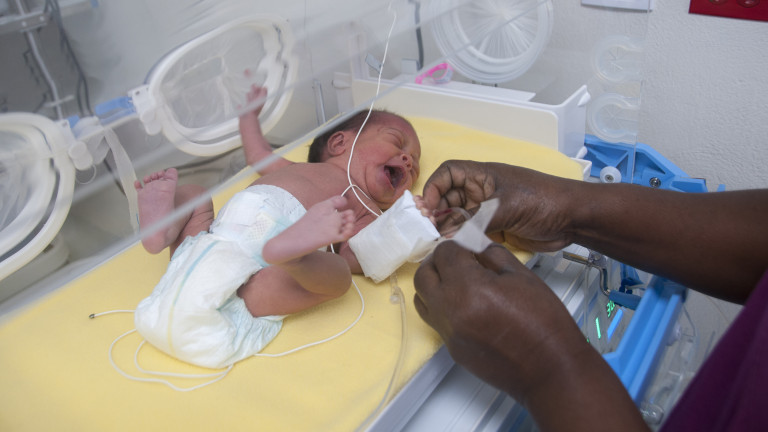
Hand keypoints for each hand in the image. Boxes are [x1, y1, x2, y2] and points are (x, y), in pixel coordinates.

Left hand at [414, 241, 649, 430]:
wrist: (550, 368)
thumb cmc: (544, 322)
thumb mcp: (522, 276)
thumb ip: (492, 255)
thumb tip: (475, 245)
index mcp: (469, 287)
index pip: (444, 253)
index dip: (456, 244)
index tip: (467, 246)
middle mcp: (450, 310)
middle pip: (423, 275)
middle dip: (437, 261)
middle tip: (456, 259)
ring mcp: (448, 332)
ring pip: (421, 298)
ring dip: (433, 284)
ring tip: (454, 280)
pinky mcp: (451, 347)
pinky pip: (434, 320)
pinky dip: (441, 305)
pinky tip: (463, 303)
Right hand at [421, 161, 577, 251]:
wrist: (572, 219)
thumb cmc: (543, 200)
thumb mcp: (506, 206)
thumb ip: (476, 220)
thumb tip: (449, 234)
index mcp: (483, 176)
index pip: (448, 173)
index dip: (434, 186)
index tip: (428, 206)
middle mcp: (481, 191)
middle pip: (448, 197)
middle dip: (436, 210)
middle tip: (428, 228)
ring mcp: (487, 210)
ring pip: (457, 216)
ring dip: (446, 227)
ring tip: (437, 240)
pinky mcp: (494, 228)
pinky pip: (470, 232)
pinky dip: (459, 239)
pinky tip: (452, 248)